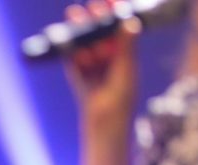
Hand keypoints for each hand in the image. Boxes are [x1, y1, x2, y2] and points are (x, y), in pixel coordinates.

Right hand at [63, 1, 138, 131]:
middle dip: (94, 19)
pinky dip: (71, 51)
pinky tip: (68, 40)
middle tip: (89, 7)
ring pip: (85, 43)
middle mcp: (108, 57)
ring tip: (73, 15)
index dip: (114, 13)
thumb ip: (126, 46)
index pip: (119, 27)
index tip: (110, 1)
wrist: (105, 120)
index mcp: (124, 53)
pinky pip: (73, 59)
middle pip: (100, 33)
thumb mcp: (126, 68)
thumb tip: (130, 22)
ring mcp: (92, 65)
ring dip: (80, 30)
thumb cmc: (122, 96)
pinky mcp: (78, 75)